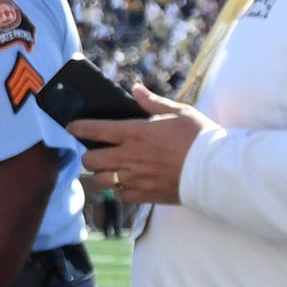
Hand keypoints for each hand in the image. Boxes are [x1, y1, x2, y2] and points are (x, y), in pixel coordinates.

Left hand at [69, 84, 212, 209]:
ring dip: (101, 174)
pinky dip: (119, 190)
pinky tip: (126, 183)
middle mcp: (130, 156)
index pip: (95, 130)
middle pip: (91, 160)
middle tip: (93, 152)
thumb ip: (153, 103)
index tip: (71, 127)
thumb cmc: (199, 138)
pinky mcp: (145, 195)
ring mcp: (136, 178)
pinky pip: (120, 195)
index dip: (78, 128)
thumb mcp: (178, 112)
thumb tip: (135, 90)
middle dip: (88, 156)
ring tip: (108, 169)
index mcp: (136, 133)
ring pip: (101, 180)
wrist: (215, 170)